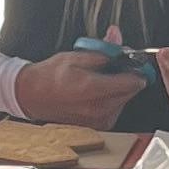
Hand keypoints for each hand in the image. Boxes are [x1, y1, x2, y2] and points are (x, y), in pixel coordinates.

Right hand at [14, 49, 139, 128]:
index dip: (137, 69)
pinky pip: (115, 109)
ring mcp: (99, 121)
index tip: (134, 62)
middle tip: (114, 66)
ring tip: (101, 79)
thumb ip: (103, 51)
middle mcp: (99, 109)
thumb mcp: (76, 56)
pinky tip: (97, 91)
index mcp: (94, 90)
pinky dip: (112, 99)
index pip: (133, 82)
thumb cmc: (50, 77)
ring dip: (119, 88)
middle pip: (131, 92)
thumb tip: (117, 41)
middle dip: (127, 77)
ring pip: (124, 101)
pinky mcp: (98, 126)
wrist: (32, 96)